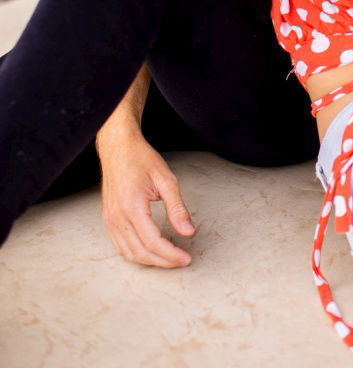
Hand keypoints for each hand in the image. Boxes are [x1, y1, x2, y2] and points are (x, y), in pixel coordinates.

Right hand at [100, 133, 194, 267]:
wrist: (118, 148)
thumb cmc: (141, 159)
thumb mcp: (166, 179)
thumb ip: (177, 208)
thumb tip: (188, 232)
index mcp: (132, 207)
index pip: (153, 242)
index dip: (171, 255)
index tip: (187, 258)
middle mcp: (117, 217)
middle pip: (141, 253)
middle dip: (163, 262)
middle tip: (182, 261)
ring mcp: (110, 220)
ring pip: (129, 254)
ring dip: (151, 261)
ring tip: (169, 258)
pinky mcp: (108, 220)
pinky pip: (121, 247)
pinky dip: (137, 254)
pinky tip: (152, 251)